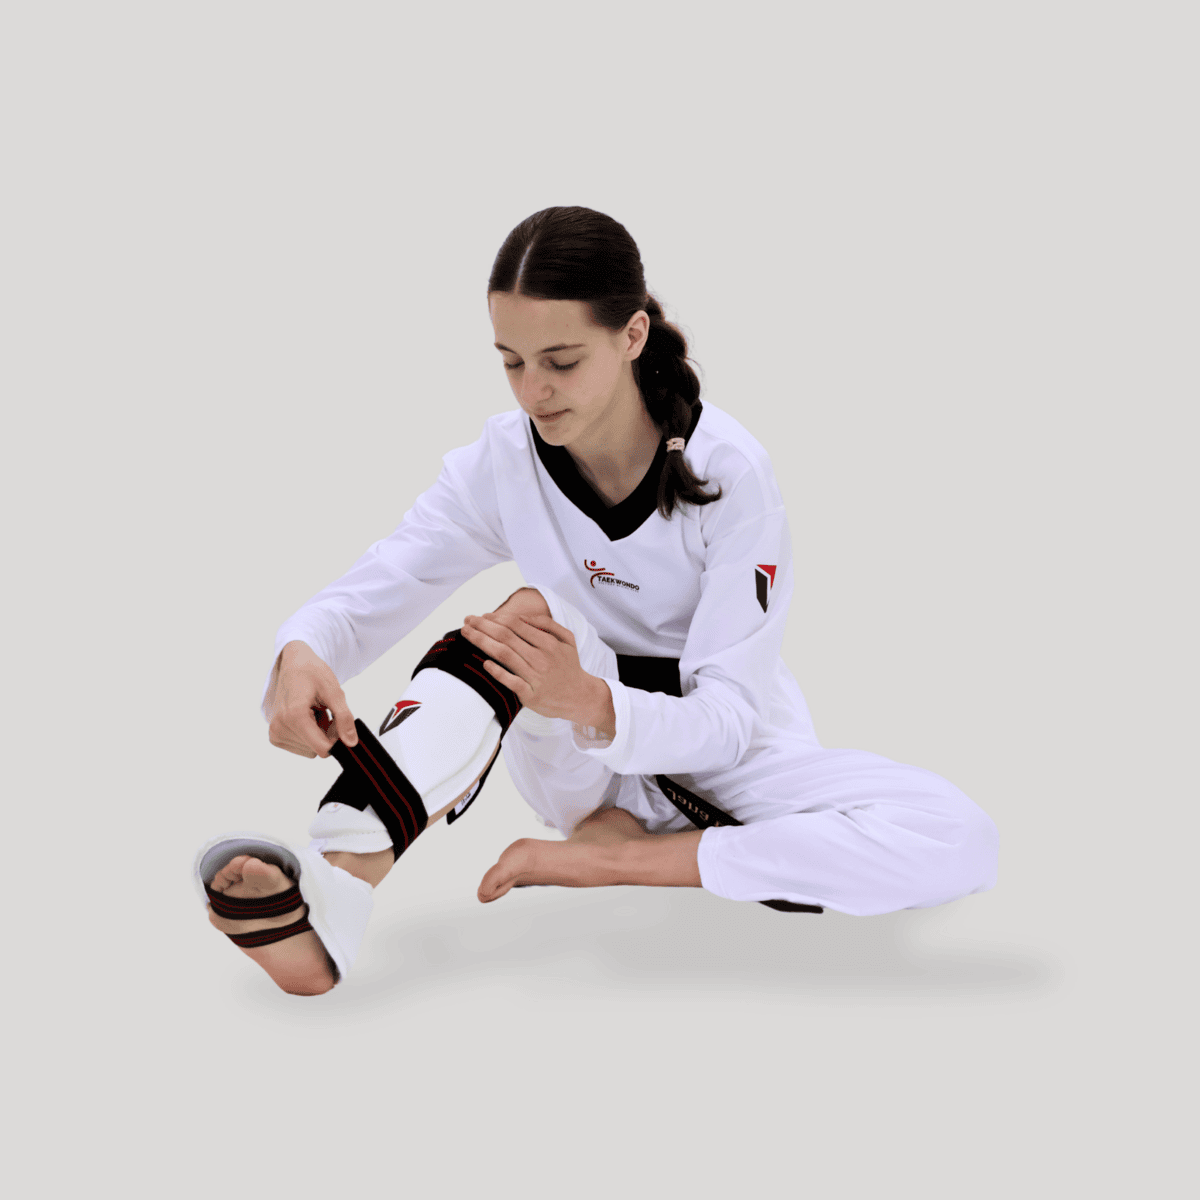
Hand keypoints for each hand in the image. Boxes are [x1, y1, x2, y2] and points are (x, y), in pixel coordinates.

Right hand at [264, 640, 358, 757]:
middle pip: (317, 749)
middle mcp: (280, 727)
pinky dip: (309, 734)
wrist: (294, 665)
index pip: (322, 749)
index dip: (337, 740)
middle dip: (327, 734)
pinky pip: (301, 746)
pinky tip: (307, 717)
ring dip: (318, 734)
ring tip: (315, 712)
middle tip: (326, 711)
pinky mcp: (275, 735)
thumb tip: (351, 743)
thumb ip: (344, 718)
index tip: (339, 723)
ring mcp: (275, 732)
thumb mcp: (334, 692)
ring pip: (310, 749)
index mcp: (294, 717)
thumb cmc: (312, 674)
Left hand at [460, 611, 613, 734]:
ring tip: (467, 634)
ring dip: (482, 642)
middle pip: (506, 637)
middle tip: (467, 620)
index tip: (482, 616)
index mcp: (549, 643)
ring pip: (504, 655)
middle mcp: (541, 658)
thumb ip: (547, 624)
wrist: (580, 696)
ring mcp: (536, 677)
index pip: (516, 625)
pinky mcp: (531, 695)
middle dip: (483, 626)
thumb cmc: (569, 666)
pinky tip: (484, 663)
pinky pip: (511, 681)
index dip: (496, 618)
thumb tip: (523, 616)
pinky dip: (497, 671)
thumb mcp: (567, 639)